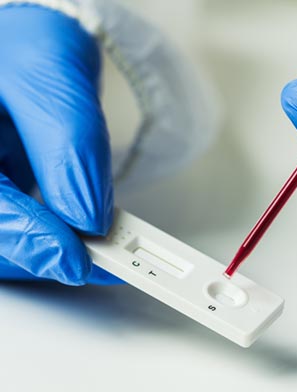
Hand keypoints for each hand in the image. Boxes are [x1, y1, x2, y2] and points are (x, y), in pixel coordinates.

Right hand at [0, 5, 121, 284]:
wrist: (30, 48)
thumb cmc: (28, 46)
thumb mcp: (51, 80)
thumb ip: (69, 148)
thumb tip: (88, 216)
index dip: (32, 240)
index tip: (80, 261)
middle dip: (49, 254)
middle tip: (107, 261)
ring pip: (10, 242)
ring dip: (58, 252)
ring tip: (107, 249)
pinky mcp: (3, 195)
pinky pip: (23, 229)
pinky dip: (58, 239)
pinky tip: (88, 236)